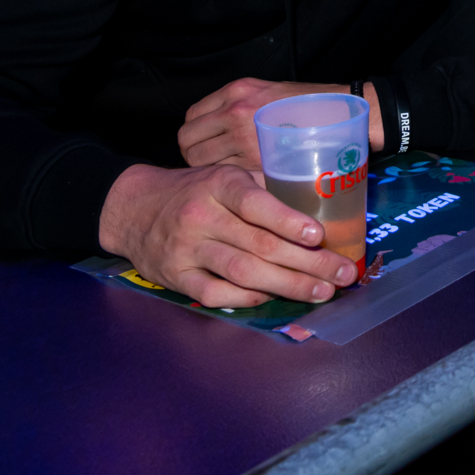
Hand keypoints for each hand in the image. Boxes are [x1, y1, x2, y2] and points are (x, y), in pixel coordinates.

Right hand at [97, 163, 358, 307]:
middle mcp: (202, 217)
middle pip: (260, 245)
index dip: (289, 222)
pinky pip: (215, 293)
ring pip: (243, 272)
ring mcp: (186, 250)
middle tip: (342, 274)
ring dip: (287, 285)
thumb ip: (264, 189)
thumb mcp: (225, 176)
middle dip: (308, 263)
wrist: (132, 208)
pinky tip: (273, 298)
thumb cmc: (194, 191)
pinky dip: (247, 297)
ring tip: (321, 292)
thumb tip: (317, 205)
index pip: (257, 204)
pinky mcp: (175, 277)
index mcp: (219, 185)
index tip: (319, 235)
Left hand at [180, 78, 383, 170]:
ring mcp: (245, 137)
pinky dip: (231, 181)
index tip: (207, 144)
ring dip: (210, 172)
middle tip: (214, 164)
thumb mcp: (269, 92)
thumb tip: (215, 129)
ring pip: (202, 163)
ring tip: (228, 175)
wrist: (345, 117)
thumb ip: (239, 106)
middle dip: (196, 155)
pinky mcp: (258, 159)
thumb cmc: (311, 106)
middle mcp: (235, 111)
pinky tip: (244, 181)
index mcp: (237, 92)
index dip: (195, 136)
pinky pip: (227, 176)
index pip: (191, 118)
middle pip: (189, 142)